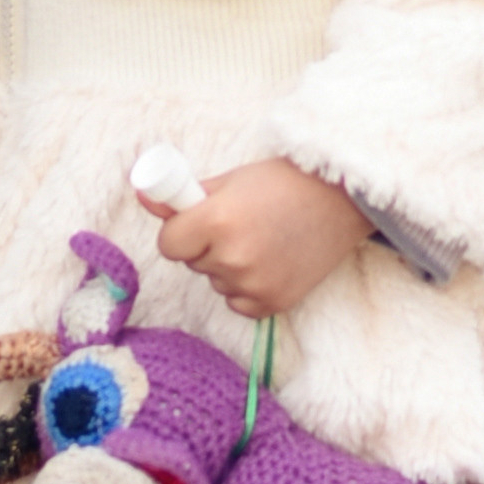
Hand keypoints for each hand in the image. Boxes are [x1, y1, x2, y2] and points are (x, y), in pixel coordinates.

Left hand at [155, 159, 370, 319]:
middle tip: (240, 224)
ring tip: (262, 239)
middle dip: (206, 246)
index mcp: (217, 220)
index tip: (196, 222)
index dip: (180, 233)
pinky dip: (247, 287)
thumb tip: (143, 197)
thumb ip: (183, 197)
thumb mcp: (229, 181)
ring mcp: (254, 283)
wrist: (341, 199)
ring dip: (228, 267)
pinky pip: (239, 302)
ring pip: (216, 282)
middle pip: (193, 263)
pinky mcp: (274, 302)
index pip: (169, 244)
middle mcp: (233, 256)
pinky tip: (270, 261)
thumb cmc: (282, 183)